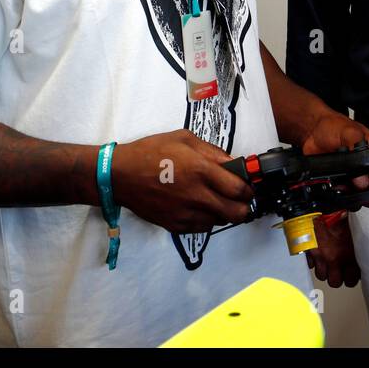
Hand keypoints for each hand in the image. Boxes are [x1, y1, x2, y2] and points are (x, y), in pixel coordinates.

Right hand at [111, 129, 252, 233]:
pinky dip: (207, 219)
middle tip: (239, 198)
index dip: (249, 189)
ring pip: (220, 222)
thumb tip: (233, 163)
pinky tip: (199, 206)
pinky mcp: (175, 225)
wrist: (119, 176)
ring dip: (224, 212)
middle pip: (236, 213)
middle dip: (243, 206)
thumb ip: (213, 152)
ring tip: (216, 200)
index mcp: (201, 170)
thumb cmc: (151, 152)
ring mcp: (185, 213)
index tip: (248, 186)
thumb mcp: (185, 139)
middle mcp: (197, 195)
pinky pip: (202, 228)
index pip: (239, 189)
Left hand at [301, 112, 368, 204]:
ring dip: (350, 198)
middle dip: (363, 195)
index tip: (365, 184)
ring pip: (359, 200)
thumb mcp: (350, 132)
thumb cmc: (334, 127)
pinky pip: (343, 200)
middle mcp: (367, 172)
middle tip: (351, 187)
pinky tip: (332, 189)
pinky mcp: (340, 186)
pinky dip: (338, 199)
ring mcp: (353, 181)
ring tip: (339, 186)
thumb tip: (362, 179)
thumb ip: (358, 150)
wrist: (313, 131)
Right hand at [305, 213, 361, 286]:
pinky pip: (310, 266)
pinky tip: (318, 255)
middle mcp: (334, 259)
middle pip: (335, 282)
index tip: (351, 273)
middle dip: (337, 277)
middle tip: (339, 270)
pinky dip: (313, 262)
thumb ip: (357, 246)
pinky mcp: (308, 253)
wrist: (320, 206)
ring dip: (324, 270)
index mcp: (348, 255)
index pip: (352, 280)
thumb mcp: (353, 231)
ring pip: (322, 276)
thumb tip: (364, 252)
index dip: (351, 277)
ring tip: (328, 262)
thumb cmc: (338, 216)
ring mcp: (320, 258)